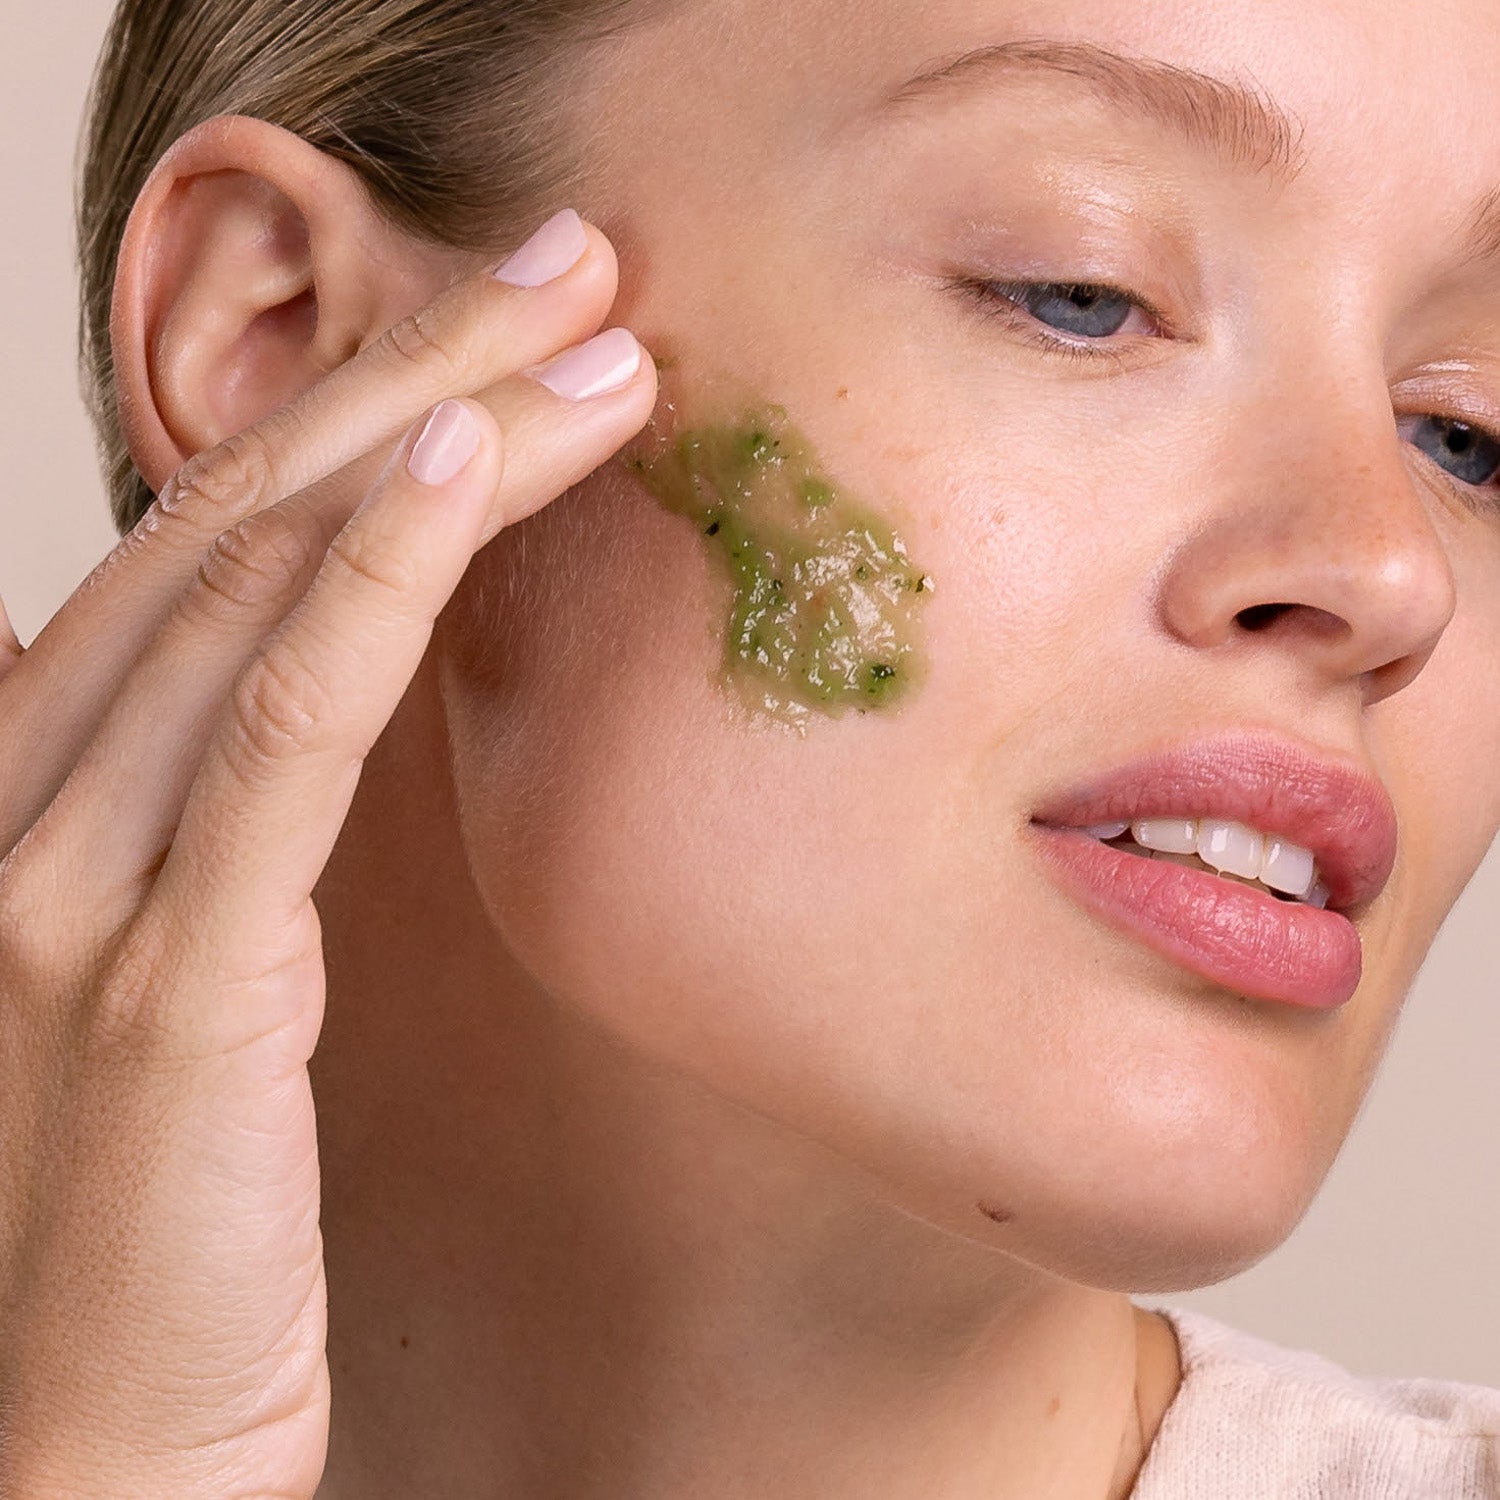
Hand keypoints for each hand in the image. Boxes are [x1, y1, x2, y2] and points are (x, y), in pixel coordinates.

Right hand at [0, 216, 655, 1497]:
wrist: (100, 1439)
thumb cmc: (172, 1198)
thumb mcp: (203, 952)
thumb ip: (240, 801)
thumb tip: (352, 662)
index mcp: (41, 769)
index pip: (224, 528)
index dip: (370, 396)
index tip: (519, 320)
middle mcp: (21, 786)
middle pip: (244, 508)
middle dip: (418, 359)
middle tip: (576, 260)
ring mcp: (68, 874)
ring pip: (268, 583)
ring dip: (440, 430)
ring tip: (591, 330)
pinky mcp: (162, 980)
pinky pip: (280, 730)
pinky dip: (373, 577)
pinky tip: (467, 462)